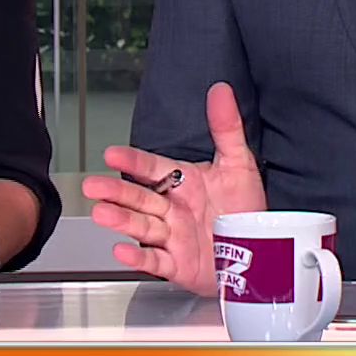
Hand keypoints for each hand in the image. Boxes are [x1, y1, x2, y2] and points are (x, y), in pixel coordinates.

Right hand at [81, 83, 265, 296]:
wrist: (262, 251)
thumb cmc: (246, 210)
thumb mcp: (239, 163)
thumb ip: (226, 127)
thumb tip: (221, 90)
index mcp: (182, 183)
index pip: (152, 168)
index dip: (133, 161)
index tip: (112, 153)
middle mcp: (173, 209)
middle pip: (139, 198)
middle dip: (115, 192)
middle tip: (92, 186)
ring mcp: (173, 237)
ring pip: (142, 226)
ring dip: (121, 220)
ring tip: (101, 213)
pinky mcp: (178, 265)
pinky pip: (155, 261)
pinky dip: (138, 258)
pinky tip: (121, 250)